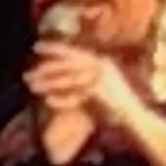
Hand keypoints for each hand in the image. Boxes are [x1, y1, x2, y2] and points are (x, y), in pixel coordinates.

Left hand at [25, 41, 139, 122]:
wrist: (138, 119)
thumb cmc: (119, 108)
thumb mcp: (101, 89)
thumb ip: (83, 82)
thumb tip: (58, 79)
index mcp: (103, 62)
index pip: (76, 52)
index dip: (55, 48)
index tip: (37, 47)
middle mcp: (104, 67)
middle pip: (69, 63)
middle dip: (47, 65)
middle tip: (27, 69)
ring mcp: (103, 79)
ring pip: (68, 78)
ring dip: (48, 82)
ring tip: (31, 85)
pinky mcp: (102, 94)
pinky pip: (76, 96)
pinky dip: (62, 99)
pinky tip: (48, 101)